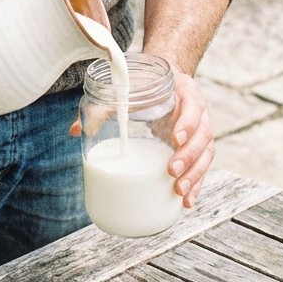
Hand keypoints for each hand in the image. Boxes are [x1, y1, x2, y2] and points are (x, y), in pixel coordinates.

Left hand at [69, 66, 213, 208]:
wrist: (168, 80)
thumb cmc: (147, 84)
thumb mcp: (129, 88)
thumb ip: (104, 106)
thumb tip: (75, 130)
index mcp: (185, 92)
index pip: (193, 106)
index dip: (187, 122)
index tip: (174, 138)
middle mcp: (198, 112)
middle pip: (203, 135)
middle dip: (189, 156)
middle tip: (172, 171)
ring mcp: (200, 131)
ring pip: (206, 154)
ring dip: (195, 174)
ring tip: (179, 192)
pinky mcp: (197, 148)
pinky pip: (202, 167)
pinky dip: (197, 184)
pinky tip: (186, 201)